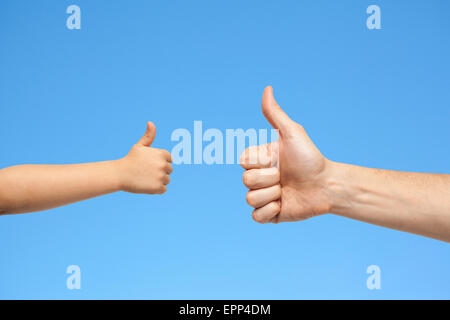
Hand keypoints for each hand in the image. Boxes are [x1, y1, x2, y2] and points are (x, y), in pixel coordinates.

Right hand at [116, 122, 172, 193]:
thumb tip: (150, 123)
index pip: (169, 159)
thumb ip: (148, 136)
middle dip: (159, 171)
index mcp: (162, 154)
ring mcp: (161, 176)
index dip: (159, 162)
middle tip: (146, 171)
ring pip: (166, 180)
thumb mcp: (139, 146)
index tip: (149, 163)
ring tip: (145, 178)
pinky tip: (146, 185)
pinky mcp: (158, 188)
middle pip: (169, 170)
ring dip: (158, 181)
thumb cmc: (130, 159)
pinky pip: (163, 189)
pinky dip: (156, 189)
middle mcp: (163, 164)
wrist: (119, 174)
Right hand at [240, 86, 331, 222]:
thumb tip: (267, 88)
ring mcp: (263, 196)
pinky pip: (255, 216)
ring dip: (272, 195)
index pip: (243, 162)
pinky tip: (283, 204)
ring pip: (250, 199)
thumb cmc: (310, 157)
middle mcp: (259, 177)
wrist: (327, 185)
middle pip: (246, 181)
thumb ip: (275, 114)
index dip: (261, 163)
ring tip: (286, 191)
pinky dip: (269, 211)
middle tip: (285, 177)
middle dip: (269, 179)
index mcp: (260, 160)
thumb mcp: (292, 133)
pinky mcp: (269, 214)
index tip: (278, 160)